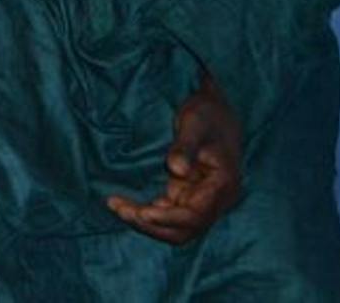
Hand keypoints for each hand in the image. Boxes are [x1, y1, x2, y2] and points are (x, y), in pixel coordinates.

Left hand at [106, 73, 245, 244]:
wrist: (216, 109)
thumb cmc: (207, 113)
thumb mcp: (194, 123)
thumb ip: (185, 147)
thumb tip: (177, 170)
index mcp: (222, 186)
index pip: (195, 217)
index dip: (168, 219)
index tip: (141, 213)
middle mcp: (215, 200)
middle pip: (184, 229)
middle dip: (152, 225)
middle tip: (120, 210)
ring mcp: (202, 199)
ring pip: (175, 227)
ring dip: (147, 222)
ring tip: (117, 208)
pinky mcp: (189, 195)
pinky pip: (169, 214)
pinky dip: (148, 213)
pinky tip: (126, 205)